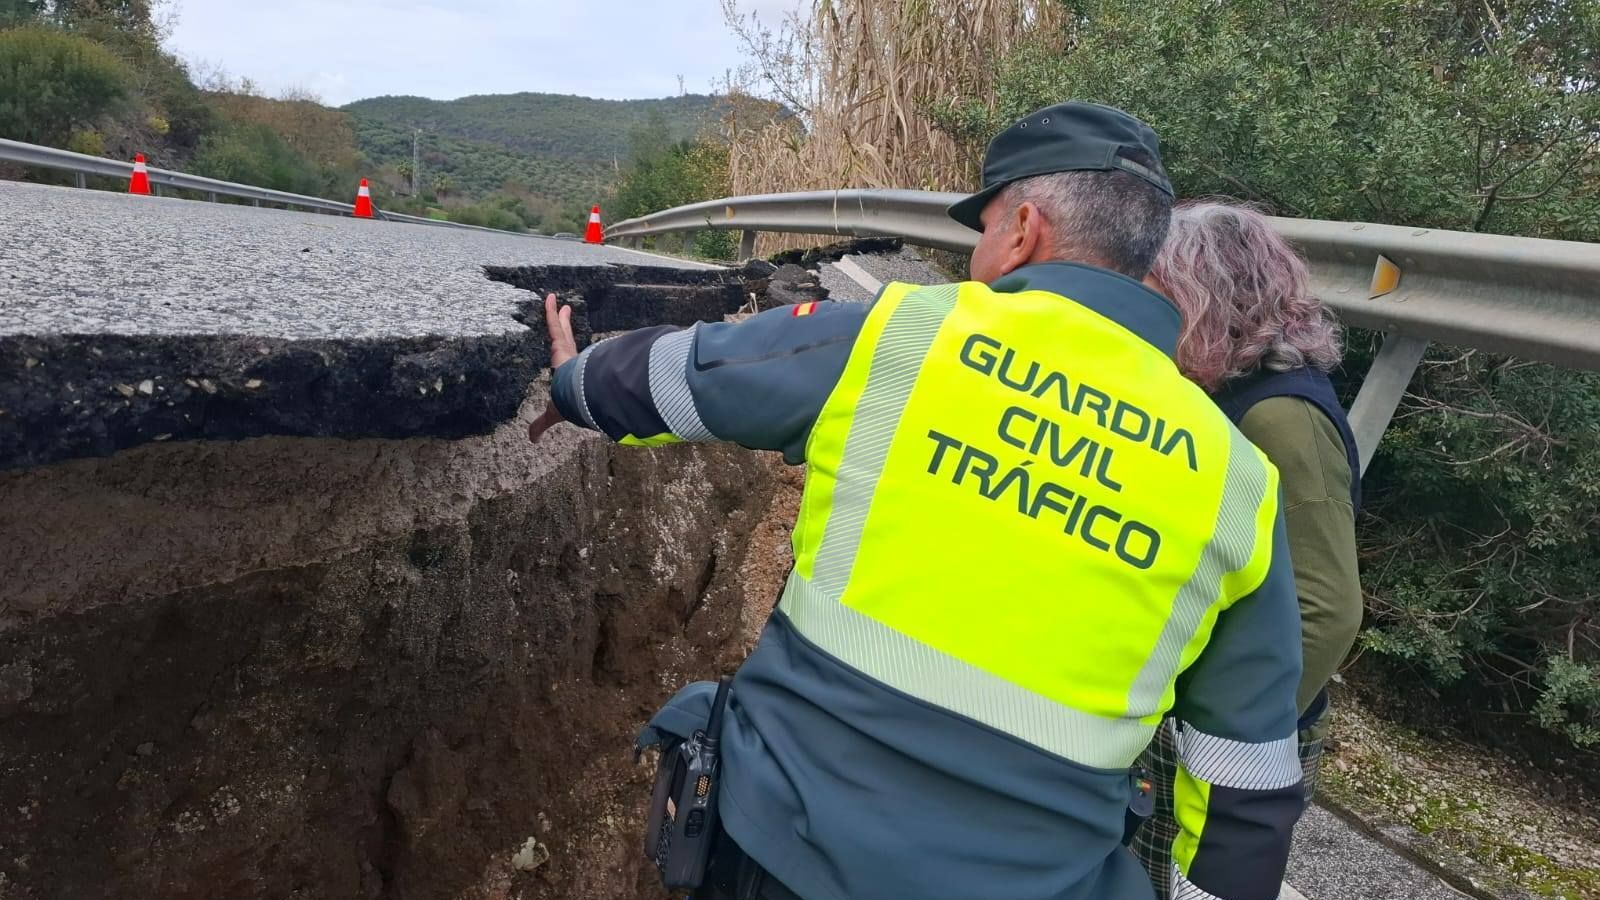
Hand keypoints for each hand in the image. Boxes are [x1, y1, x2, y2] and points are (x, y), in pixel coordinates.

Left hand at [529, 293, 577, 444]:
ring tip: (552, 299)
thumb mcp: (552, 414)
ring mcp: (566, 350)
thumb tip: (531, 440)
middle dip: (564, 324)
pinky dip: (550, 310)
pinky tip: (547, 297)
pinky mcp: (561, 344)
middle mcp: (570, 358)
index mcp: (568, 372)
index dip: (565, 348)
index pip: (566, 357)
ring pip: (558, 327)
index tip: (564, 339)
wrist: (578, 396)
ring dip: (556, 314)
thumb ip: (541, 424)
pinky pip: (553, 323)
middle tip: (565, 310)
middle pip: (564, 337)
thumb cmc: (568, 404)